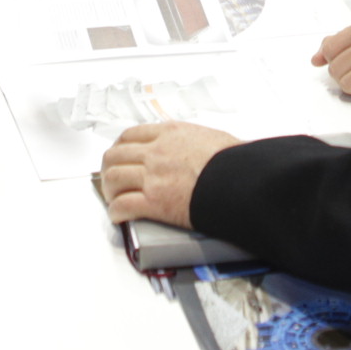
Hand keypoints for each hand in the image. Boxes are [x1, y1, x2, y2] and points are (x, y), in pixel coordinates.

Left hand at [100, 121, 240, 226]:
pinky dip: (116, 212)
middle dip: (108, 168)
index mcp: (170, 133)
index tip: (119, 154)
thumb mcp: (213, 137)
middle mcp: (156, 152)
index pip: (131, 135)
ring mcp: (153, 177)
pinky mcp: (155, 202)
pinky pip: (123, 206)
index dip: (120, 147)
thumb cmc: (235, 161)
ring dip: (109, 190)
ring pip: (114, 179)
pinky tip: (118, 216)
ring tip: (112, 198)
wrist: (241, 180)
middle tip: (110, 178)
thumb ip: (195, 140)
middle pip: (116, 156)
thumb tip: (201, 146)